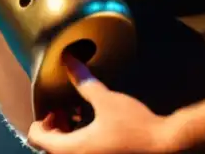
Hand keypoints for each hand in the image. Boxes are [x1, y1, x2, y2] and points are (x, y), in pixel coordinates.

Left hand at [25, 56, 174, 153]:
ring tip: (80, 116)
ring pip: (67, 152)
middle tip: (66, 110)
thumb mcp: (106, 100)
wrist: (167, 147)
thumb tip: (68, 60)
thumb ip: (84, 82)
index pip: (36, 138)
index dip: (40, 120)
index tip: (55, 108)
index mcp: (71, 150)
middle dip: (55, 127)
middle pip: (50, 147)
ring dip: (68, 135)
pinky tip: (96, 128)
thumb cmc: (135, 126)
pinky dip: (82, 143)